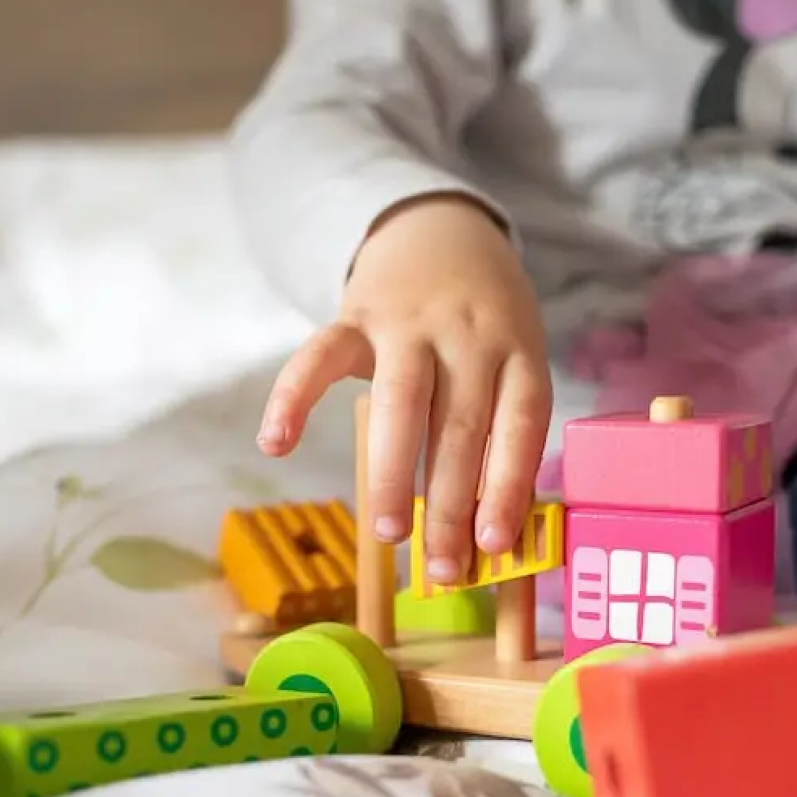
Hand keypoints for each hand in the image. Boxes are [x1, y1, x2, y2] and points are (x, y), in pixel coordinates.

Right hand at [257, 193, 551, 583]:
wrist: (441, 229)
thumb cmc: (485, 321)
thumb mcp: (513, 358)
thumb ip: (503, 428)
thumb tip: (489, 531)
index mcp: (518, 351)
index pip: (520, 424)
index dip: (507, 486)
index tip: (492, 545)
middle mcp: (469, 335)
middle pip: (461, 425)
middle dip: (449, 504)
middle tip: (439, 568)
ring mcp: (409, 322)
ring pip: (402, 401)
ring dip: (393, 471)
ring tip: (386, 532)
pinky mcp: (356, 313)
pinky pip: (320, 356)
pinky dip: (293, 398)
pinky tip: (275, 444)